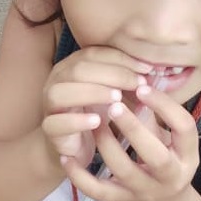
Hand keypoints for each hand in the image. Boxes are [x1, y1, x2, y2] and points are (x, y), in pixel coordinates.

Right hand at [41, 47, 150, 163]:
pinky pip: (55, 122)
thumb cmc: (97, 114)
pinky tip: (97, 121)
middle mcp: (57, 81)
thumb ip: (128, 81)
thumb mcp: (115, 94)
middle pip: (79, 69)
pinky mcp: (49, 129)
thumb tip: (151, 71)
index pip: (95, 53)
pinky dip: (76, 121)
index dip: (122, 59)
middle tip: (138, 85)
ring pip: (62, 92)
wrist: (75, 147)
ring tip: (117, 99)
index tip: (147, 69)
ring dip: (92, 92)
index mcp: (72, 66)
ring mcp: (49, 104)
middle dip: (112, 74)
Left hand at [60, 85, 199, 200]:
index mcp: (187, 156)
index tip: (142, 86)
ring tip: (94, 122)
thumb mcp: (173, 141)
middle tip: (114, 105)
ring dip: (106, 143)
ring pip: (122, 170)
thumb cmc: (170, 162)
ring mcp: (144, 192)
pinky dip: (79, 175)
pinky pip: (97, 191)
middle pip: (155, 156)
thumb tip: (136, 81)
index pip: (184, 127)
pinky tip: (67, 156)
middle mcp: (170, 177)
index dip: (165, 105)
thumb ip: (156, 117)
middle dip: (134, 128)